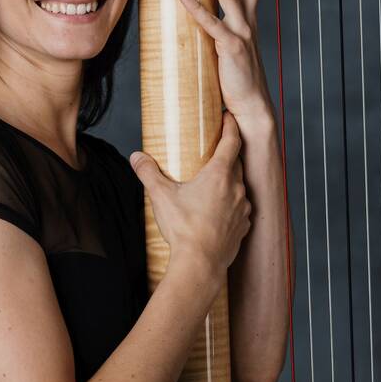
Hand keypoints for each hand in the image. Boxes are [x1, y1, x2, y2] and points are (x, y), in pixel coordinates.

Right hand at [129, 112, 251, 282]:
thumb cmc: (184, 228)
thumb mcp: (161, 196)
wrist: (200, 264)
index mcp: (220, 175)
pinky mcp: (243, 226)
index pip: (232, 141)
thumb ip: (148, 173)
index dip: (231, 126)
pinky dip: (232, 204)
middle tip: (216, 148)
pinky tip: (219, 209)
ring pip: (239, 186)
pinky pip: (240, 208)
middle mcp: (236, 188)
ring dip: (230, 181)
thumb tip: (137, 157)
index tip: (228, 117)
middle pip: (236, 162)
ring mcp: (243, 208)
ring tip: (214, 182)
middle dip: (228, 153)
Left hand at [180, 0, 274, 126]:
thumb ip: (219, 31)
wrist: (252, 107)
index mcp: (248, 21)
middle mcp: (248, 22)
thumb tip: (202, 19)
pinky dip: (197, 9)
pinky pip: (211, 25)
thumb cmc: (238, 80)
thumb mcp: (230, 49)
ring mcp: (241, 33)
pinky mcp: (231, 48)